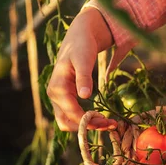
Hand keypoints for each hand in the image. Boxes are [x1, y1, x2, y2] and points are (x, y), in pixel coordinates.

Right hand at [46, 8, 115, 131]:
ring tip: (110, 123)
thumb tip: (84, 96)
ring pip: (70, 121)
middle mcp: (55, 95)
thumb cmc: (82, 46)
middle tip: (111, 124)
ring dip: (89, 126)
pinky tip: (104, 118)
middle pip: (67, 122)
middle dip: (88, 127)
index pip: (70, 112)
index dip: (88, 120)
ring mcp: (59, 98)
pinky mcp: (67, 98)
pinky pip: (74, 115)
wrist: (79, 38)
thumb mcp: (84, 59)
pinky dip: (88, 120)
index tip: (106, 121)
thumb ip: (84, 77)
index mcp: (57, 86)